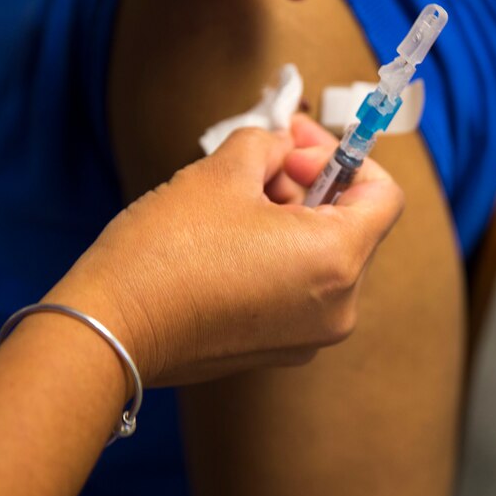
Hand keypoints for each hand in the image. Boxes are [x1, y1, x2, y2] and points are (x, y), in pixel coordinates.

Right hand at [45, 116, 403, 385]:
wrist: (111, 329)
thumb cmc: (167, 251)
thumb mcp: (224, 172)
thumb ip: (270, 145)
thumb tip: (283, 146)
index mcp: (338, 261)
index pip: (384, 196)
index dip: (346, 158)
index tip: (297, 145)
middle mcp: (338, 308)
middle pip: (353, 227)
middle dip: (312, 184)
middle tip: (265, 158)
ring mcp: (309, 337)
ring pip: (324, 259)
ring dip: (293, 218)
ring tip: (239, 197)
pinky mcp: (277, 350)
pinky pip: (299, 290)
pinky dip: (280, 256)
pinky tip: (231, 238)